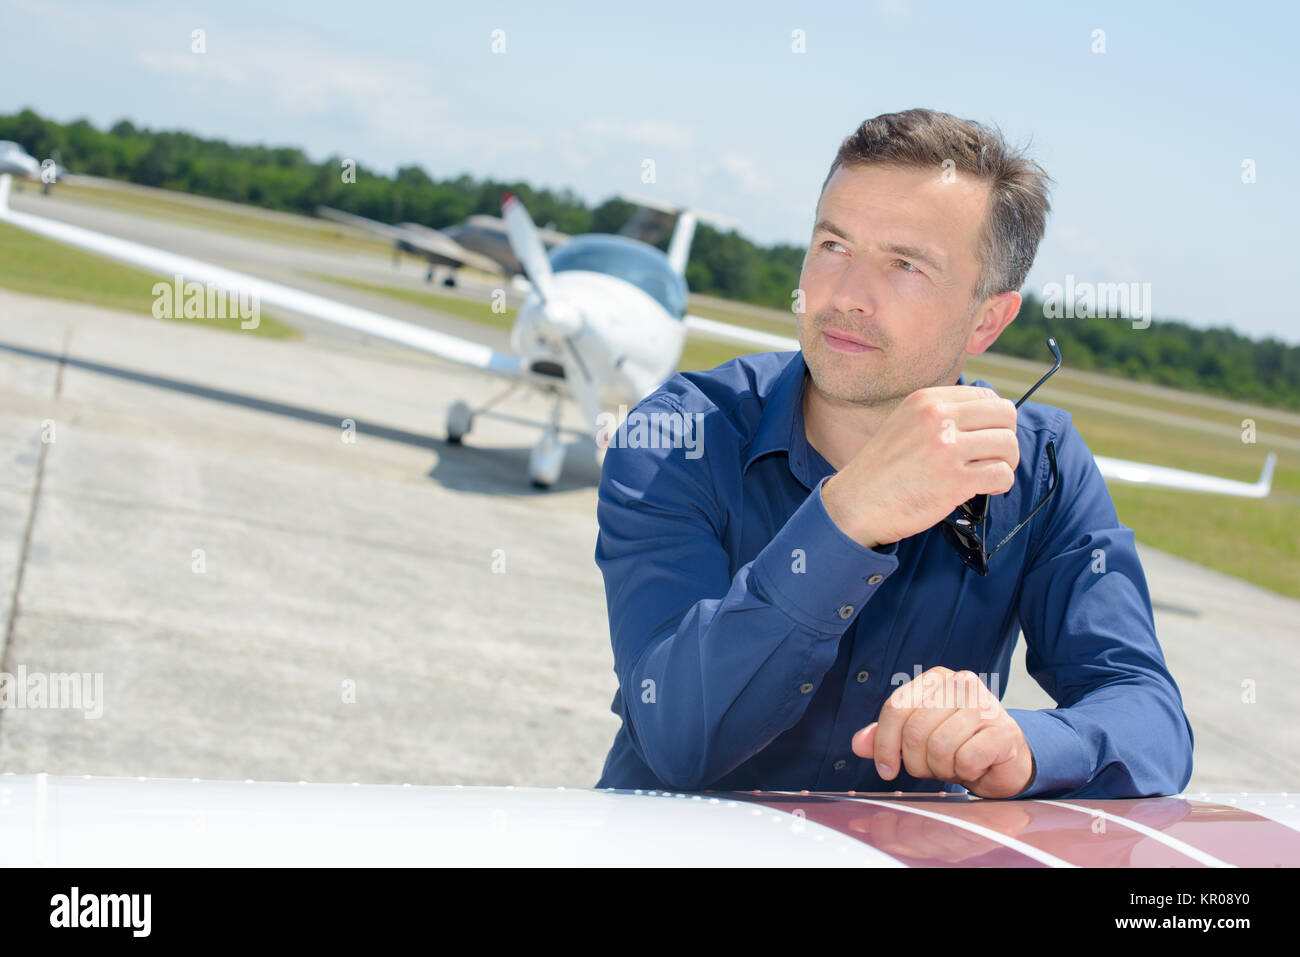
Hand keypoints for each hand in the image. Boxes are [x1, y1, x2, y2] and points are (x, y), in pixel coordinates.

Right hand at [821, 386, 1017, 547]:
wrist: (855, 504)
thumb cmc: (881, 471)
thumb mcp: (904, 423)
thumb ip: (940, 415)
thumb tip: (984, 419)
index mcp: (927, 400)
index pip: (986, 396)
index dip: (992, 420)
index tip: (982, 438)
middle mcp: (938, 418)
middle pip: (1005, 415)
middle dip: (1005, 438)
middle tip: (992, 457)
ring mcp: (947, 448)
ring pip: (1009, 445)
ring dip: (1005, 463)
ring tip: (988, 475)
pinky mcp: (954, 480)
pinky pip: (1002, 474)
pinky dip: (1001, 484)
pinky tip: (984, 489)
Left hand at [851, 666, 1035, 798]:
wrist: (1005, 759)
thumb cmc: (958, 743)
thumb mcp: (916, 737)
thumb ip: (885, 736)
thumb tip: (858, 744)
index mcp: (936, 678)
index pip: (895, 708)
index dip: (884, 743)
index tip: (886, 769)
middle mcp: (961, 683)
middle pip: (914, 731)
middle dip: (915, 761)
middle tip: (930, 767)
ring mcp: (985, 704)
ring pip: (939, 747)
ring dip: (941, 768)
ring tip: (953, 765)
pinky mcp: (1003, 730)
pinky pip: (966, 760)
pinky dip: (965, 772)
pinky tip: (974, 766)